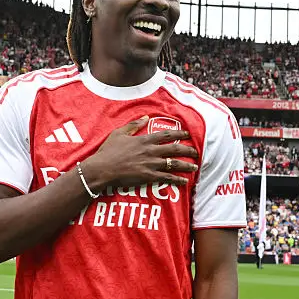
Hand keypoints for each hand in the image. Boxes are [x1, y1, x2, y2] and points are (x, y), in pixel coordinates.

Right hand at [82, 117, 198, 191]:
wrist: (102, 169)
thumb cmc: (108, 151)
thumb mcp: (119, 133)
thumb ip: (134, 125)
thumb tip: (146, 117)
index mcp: (144, 140)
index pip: (166, 135)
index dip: (179, 134)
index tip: (188, 135)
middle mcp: (151, 151)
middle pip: (175, 149)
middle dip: (188, 150)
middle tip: (196, 152)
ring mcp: (151, 164)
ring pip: (174, 164)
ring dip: (186, 165)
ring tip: (195, 166)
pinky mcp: (149, 177)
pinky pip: (167, 178)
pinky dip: (177, 180)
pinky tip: (184, 181)